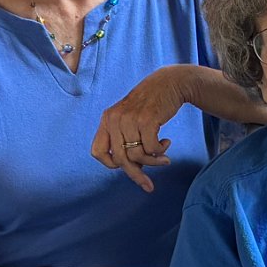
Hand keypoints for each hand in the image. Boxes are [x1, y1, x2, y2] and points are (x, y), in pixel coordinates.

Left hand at [90, 67, 189, 190]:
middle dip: (136, 174)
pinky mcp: (147, 120)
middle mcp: (115, 119)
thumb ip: (126, 140)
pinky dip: (160, 151)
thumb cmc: (151, 105)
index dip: (110, 164)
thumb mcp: (130, 118)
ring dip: (154, 161)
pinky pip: (151, 149)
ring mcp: (130, 119)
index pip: (97, 152)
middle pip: (120, 159)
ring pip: (138, 156)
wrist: (169, 83)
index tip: (125, 167)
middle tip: (148, 183)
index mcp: (107, 120)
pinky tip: (166, 142)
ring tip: (164, 157)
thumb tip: (134, 169)